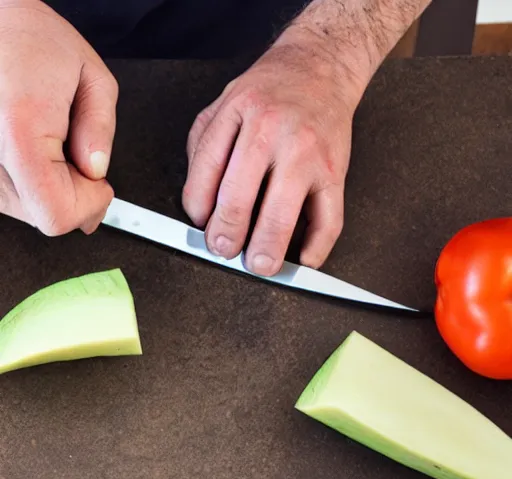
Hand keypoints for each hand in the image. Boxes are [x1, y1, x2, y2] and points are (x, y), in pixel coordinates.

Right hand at [0, 0, 117, 234]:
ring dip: (54, 190)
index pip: (57, 213)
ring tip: (53, 145)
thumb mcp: (90, 75)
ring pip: (27, 212)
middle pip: (44, 217)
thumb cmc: (29, 38)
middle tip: (80, 157)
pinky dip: (33, 185)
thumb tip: (97, 170)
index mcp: (21, 128)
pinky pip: (10, 198)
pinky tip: (37, 153)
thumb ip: (101, 128)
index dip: (90, 205)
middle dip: (76, 196)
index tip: (101, 184)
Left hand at [183, 27, 362, 276]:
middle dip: (226, 236)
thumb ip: (205, 147)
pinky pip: (329, 219)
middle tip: (223, 250)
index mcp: (240, 113)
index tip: (201, 224)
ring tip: (258, 264)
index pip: (206, 171)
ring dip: (266, 248)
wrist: (321, 67)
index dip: (197, 208)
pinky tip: (303, 260)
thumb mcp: (224, 103)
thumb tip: (200, 205)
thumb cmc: (270, 90)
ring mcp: (307, 155)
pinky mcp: (334, 172)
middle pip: (239, 198)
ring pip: (281, 214)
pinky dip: (317, 248)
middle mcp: (273, 133)